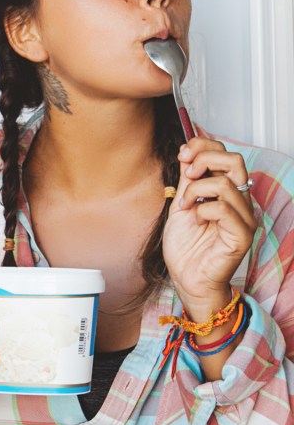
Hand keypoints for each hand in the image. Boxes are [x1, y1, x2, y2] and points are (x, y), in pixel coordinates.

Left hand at [163, 138, 257, 318]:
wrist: (186, 278)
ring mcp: (244, 218)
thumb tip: (187, 153)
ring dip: (195, 190)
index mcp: (228, 192)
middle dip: (204, 159)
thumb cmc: (185, 247)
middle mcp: (240, 202)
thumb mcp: (181, 204)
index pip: (226, 154)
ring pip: (224, 183)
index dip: (203, 146)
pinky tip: (195, 220)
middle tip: (185, 174)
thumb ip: (187, 180)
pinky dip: (202, 210)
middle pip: (234, 160)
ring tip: (184, 207)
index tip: (182, 153)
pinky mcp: (242, 235)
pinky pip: (223, 209)